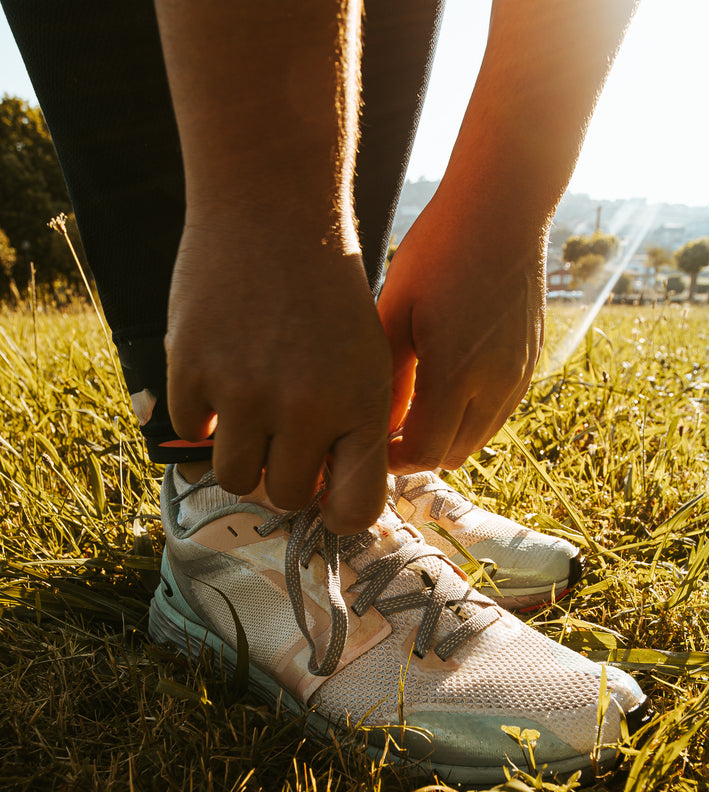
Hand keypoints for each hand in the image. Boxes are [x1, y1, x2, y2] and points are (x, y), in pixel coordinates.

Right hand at [165, 219, 391, 533]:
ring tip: (249, 412)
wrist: (273, 210)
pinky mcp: (192, 370)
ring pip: (235, 478)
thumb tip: (331, 501)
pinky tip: (219, 371)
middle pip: (286, 497)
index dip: (338, 513)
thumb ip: (354, 430)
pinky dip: (201, 413)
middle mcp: (305, 408)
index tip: (326, 497)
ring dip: (241, 454)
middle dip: (284, 476)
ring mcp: (244, 391)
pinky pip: (190, 432)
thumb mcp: (367, 359)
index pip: (356, 509)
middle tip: (282, 438)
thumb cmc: (327, 292)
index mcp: (361, 407)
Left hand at [377, 192, 545, 473]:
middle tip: (385, 432)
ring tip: (411, 412)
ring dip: (445, 436)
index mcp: (455, 374)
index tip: (370, 446)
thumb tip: (373, 426)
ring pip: (477, 437)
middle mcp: (495, 383)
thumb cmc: (439, 248)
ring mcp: (517, 374)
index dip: (393, 461)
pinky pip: (497, 411)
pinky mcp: (528, 361)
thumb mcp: (395, 309)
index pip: (424, 452)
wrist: (504, 205)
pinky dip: (468, 415)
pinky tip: (442, 387)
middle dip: (417, 452)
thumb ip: (386, 376)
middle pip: (451, 454)